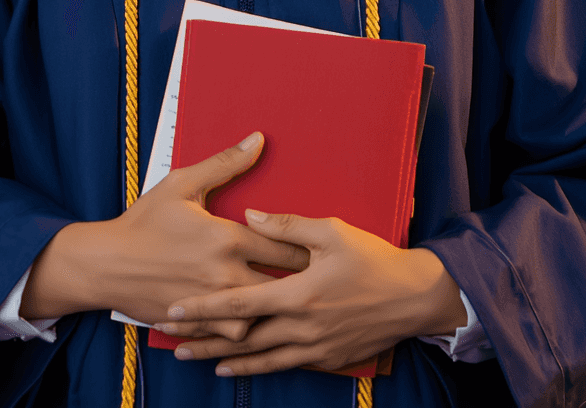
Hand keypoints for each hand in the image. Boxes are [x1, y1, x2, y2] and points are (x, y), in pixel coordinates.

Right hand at [21, 134, 308, 340]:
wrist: (107, 263)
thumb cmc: (145, 220)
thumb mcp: (183, 183)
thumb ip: (226, 163)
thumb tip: (258, 139)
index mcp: (227, 237)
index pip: (285, 245)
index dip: (309, 248)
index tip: (324, 249)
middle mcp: (225, 273)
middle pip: (282, 282)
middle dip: (304, 280)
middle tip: (324, 277)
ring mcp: (213, 302)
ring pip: (264, 314)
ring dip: (280, 308)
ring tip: (300, 303)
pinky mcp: (199, 322)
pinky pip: (236, 334)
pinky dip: (251, 329)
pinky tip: (263, 324)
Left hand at [154, 209, 466, 375]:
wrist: (415, 298)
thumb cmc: (373, 259)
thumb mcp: (331, 231)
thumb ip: (286, 226)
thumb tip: (249, 216)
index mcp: (298, 294)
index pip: (238, 304)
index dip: (204, 308)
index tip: (174, 309)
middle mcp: (301, 327)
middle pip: (240, 338)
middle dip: (202, 338)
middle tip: (170, 338)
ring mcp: (313, 347)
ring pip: (257, 359)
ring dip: (222, 358)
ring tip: (192, 356)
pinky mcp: (326, 357)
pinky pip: (282, 366)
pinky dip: (255, 368)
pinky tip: (236, 367)